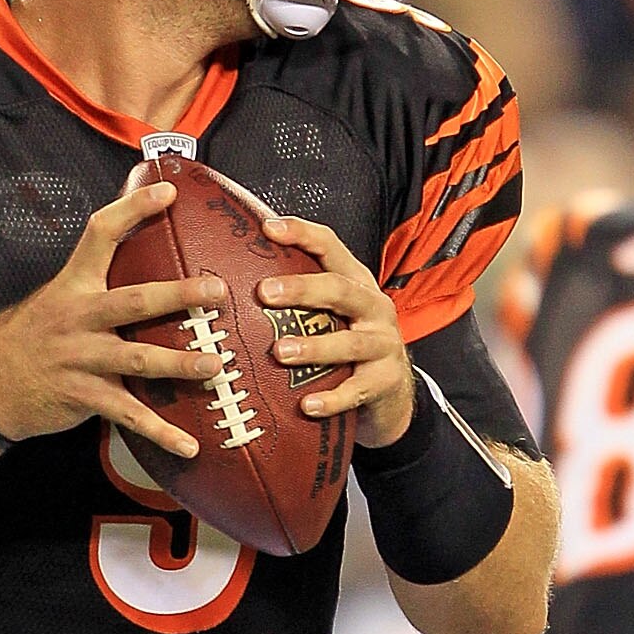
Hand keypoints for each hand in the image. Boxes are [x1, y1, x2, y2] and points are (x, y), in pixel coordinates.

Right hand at [0, 184, 222, 461]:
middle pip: (134, 301)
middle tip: (216, 292)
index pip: (101, 235)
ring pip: (138, 359)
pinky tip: (190, 446)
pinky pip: (129, 415)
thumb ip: (93, 284)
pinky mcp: (84, 396)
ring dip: (180, 363)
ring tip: (216, 365)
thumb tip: (139, 261)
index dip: (134, 209)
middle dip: (178, 295)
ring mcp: (81, 359)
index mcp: (73, 285)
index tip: (168, 192)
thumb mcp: (55, 299)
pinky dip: (161, 432)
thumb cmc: (29, 337)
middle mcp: (78, 318)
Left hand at [257, 215, 413, 445]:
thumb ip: (302, 298)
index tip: (267, 228)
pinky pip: (355, 391)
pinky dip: (331, 399)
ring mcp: (383, 345)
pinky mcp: (385, 381)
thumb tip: (240, 277)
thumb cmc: (349, 346)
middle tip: (264, 293)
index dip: (302, 234)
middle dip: (303, 289)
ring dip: (314, 346)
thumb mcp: (333, 314)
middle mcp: (374, 308)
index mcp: (357, 283)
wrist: (392, 392)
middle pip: (341, 290)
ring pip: (350, 342)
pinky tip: (306, 405)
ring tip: (280, 352)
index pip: (331, 247)